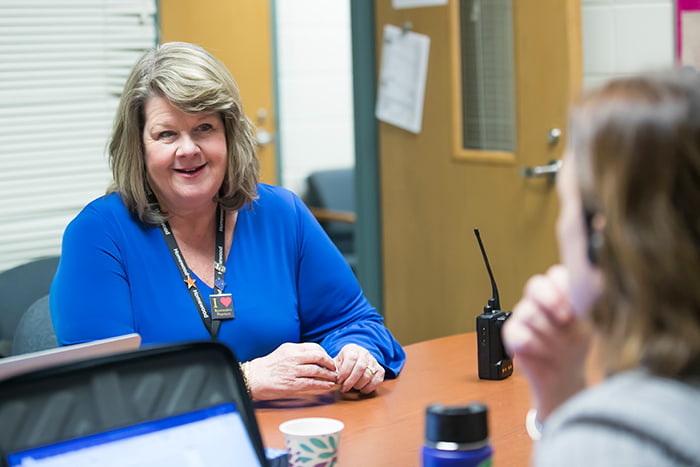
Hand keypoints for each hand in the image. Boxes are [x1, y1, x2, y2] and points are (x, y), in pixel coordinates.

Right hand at [245, 342, 337, 400]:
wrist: (253, 378)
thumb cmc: (267, 367)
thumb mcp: (282, 353)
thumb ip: (296, 353)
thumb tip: (313, 357)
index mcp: (291, 348)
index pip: (314, 347)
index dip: (324, 353)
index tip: (328, 359)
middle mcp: (292, 358)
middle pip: (318, 356)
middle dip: (330, 362)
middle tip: (334, 367)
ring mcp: (292, 371)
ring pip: (317, 370)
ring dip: (328, 374)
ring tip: (334, 377)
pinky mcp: (291, 384)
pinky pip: (311, 384)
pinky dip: (322, 384)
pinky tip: (328, 385)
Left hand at [333, 343, 384, 393]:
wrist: (357, 359)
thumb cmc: (344, 363)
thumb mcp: (336, 362)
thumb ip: (331, 368)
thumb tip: (328, 376)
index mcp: (352, 349)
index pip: (351, 359)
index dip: (344, 372)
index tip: (339, 381)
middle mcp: (364, 353)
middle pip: (360, 368)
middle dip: (351, 381)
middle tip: (344, 388)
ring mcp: (373, 361)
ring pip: (368, 375)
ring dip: (358, 385)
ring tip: (352, 387)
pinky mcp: (380, 370)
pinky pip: (378, 380)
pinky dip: (369, 388)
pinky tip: (361, 390)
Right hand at [502, 264, 591, 419]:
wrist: (562, 376)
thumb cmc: (575, 346)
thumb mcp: (587, 326)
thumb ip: (583, 305)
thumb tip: (593, 283)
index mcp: (557, 291)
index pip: (555, 275)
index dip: (562, 285)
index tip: (574, 301)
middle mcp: (537, 299)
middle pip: (535, 285)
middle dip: (551, 301)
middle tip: (565, 319)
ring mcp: (522, 315)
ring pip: (529, 313)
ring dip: (548, 333)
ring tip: (559, 347)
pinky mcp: (510, 333)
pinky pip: (520, 335)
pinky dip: (535, 346)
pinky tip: (544, 352)